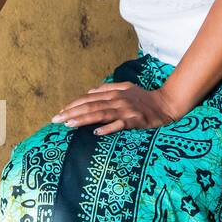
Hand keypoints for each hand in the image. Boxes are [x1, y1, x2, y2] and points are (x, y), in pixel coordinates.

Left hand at [51, 82, 179, 135]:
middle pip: (90, 106)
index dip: (73, 104)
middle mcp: (117, 100)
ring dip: (83, 119)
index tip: (60, 111)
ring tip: (68, 124)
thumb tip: (90, 91)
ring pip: (100, 115)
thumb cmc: (144, 98)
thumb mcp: (126, 88)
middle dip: (71, 112)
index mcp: (113, 92)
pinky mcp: (134, 121)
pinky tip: (96, 132)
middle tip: (55, 120)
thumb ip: (108, 88)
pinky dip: (107, 128)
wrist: (166, 104)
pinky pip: (118, 125)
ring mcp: (125, 110)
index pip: (89, 98)